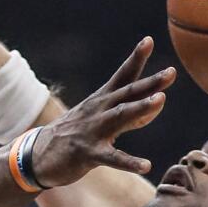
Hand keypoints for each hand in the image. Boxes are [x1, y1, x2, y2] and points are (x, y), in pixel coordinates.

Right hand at [31, 38, 175, 186]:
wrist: (36, 155)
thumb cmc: (75, 135)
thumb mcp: (102, 120)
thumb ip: (131, 112)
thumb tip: (157, 104)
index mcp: (102, 101)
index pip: (122, 76)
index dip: (136, 58)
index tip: (148, 40)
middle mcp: (99, 111)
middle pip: (127, 93)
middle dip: (150, 82)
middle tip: (171, 72)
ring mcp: (93, 131)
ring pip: (120, 116)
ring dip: (141, 108)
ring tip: (160, 100)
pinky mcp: (88, 154)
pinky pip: (112, 158)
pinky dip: (129, 162)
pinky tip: (146, 165)